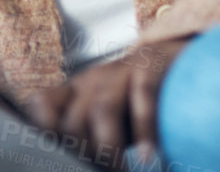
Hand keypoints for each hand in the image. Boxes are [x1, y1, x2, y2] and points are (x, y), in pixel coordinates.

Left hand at [21, 36, 191, 169]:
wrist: (178, 60)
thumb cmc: (137, 105)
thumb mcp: (108, 122)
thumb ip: (90, 139)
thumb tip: (80, 165)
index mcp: (74, 93)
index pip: (41, 106)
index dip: (45, 133)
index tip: (62, 159)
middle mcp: (91, 79)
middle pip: (73, 120)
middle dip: (86, 154)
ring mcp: (120, 69)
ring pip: (102, 109)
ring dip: (109, 148)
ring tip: (121, 171)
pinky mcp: (150, 65)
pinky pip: (143, 95)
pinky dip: (144, 130)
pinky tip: (147, 157)